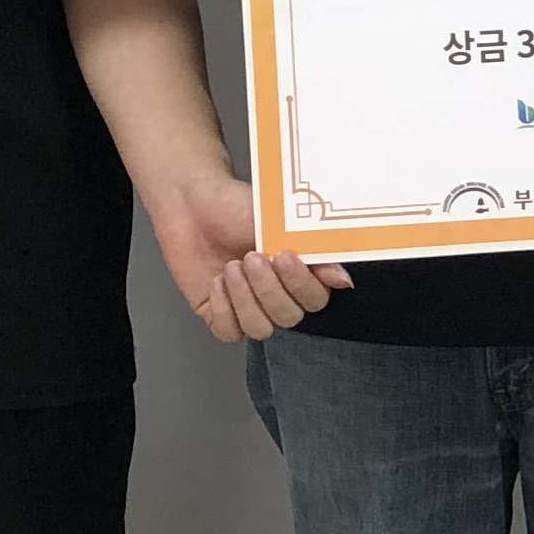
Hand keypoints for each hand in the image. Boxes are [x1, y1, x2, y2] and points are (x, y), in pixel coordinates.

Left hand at [147, 173, 349, 341]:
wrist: (190, 202)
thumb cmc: (235, 206)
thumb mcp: (277, 222)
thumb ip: (312, 251)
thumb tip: (343, 279)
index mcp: (298, 272)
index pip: (315, 299)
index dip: (301, 284)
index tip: (284, 257)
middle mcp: (277, 294)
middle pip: (289, 317)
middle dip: (269, 289)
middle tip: (252, 257)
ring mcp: (248, 307)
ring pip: (261, 329)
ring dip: (246, 298)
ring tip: (232, 267)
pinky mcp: (219, 314)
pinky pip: (230, 332)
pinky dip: (224, 308)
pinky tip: (217, 281)